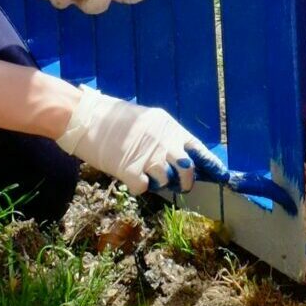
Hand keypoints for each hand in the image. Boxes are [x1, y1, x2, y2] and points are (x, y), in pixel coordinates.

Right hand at [56, 86, 199, 194]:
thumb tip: (180, 156)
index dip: (210, 164)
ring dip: (161, 183)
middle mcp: (162, 142)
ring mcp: (147, 157)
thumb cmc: (111, 116)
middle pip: (187, 170)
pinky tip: (130, 177)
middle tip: (180, 185)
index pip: (198, 148)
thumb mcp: (144, 119)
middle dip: (186, 181)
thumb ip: (162, 136)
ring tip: (147, 174)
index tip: (222, 176)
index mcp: (167, 126)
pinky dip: (139, 186)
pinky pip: (144, 188)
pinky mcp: (130, 171)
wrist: (83, 117)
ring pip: (168, 182)